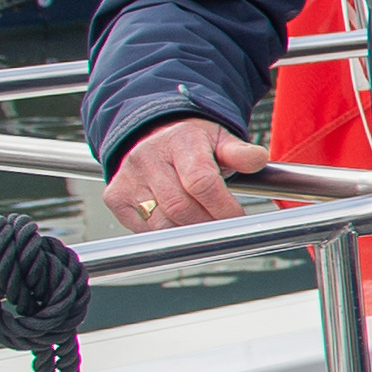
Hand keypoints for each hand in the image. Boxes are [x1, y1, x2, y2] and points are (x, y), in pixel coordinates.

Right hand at [106, 117, 264, 233]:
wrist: (155, 137)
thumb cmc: (193, 144)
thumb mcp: (221, 140)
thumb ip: (240, 153)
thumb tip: (256, 159)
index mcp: (180, 141)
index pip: (201, 181)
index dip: (223, 207)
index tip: (239, 219)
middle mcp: (147, 158)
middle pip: (180, 207)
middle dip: (209, 223)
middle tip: (225, 228)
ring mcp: (128, 178)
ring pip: (161, 222)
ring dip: (189, 232)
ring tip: (206, 227)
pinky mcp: (115, 197)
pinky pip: (144, 228)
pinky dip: (167, 234)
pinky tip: (182, 225)